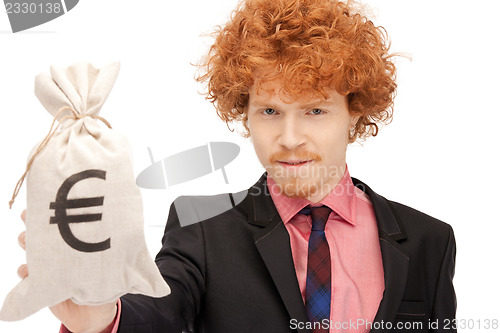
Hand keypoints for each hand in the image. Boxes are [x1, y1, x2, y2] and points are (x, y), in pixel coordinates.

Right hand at [17, 210, 117, 332]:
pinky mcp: (42, 284)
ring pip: (31, 251)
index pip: (64, 224)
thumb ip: (116, 251)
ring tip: (27, 241)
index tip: (46, 201)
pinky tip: (27, 271)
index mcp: (78, 244)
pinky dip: (25, 272)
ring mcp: (51, 268)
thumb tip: (129, 230)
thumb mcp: (114, 266)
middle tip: (29, 217)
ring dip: (27, 244)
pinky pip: (27, 276)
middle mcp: (63, 253)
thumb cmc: (106, 284)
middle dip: (35, 224)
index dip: (53, 211)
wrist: (95, 314)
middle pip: (43, 234)